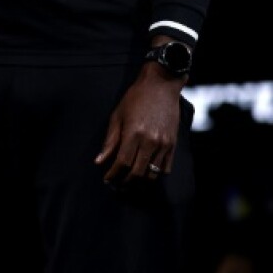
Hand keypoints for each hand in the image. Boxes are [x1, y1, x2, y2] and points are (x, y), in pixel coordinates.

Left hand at [94, 67, 183, 188]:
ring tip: (130, 184)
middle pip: (137, 173)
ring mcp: (163, 144)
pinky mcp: (173, 144)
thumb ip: (110, 141)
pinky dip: (154, 175)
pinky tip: (145, 174)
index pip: (122, 163)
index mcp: (133, 134)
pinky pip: (165, 168)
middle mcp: (150, 141)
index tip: (107, 180)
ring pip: (152, 174)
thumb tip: (99, 161)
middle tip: (117, 186)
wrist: (161, 86)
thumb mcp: (117, 116)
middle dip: (125, 183)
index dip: (113, 175)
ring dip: (140, 183)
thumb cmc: (135, 98)